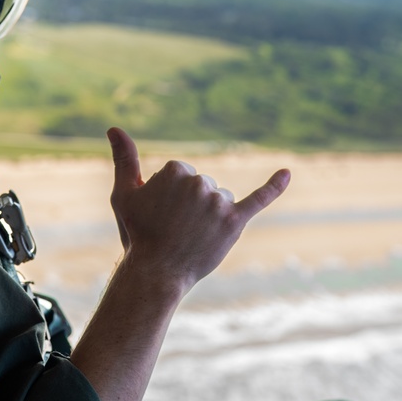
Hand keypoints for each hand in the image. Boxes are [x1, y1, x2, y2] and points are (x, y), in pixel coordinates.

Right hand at [107, 127, 289, 294]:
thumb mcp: (124, 194)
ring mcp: (218, 203)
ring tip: (192, 236)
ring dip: (210, 216)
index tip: (159, 214)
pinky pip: (258, 199)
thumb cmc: (137, 233)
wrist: (156, 273)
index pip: (181, 174)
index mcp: (175, 170)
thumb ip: (123, 159)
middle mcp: (199, 182)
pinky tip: (287, 172)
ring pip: (220, 199)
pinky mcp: (235, 222)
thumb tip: (113, 127)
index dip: (169, 196)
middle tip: (174, 228)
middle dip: (190, 207)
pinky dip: (274, 186)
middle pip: (202, 186)